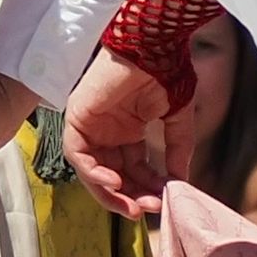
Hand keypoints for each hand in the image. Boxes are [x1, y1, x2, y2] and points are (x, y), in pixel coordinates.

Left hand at [59, 48, 173, 206]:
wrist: (155, 47)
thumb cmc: (167, 73)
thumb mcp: (176, 120)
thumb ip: (176, 151)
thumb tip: (178, 183)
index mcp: (128, 132)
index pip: (132, 171)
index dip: (147, 189)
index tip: (164, 202)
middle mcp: (106, 132)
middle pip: (111, 176)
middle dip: (130, 196)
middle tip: (148, 209)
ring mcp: (90, 126)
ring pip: (91, 171)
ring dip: (110, 192)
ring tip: (132, 204)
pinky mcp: (77, 118)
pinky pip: (77, 154)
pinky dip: (93, 173)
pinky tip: (114, 182)